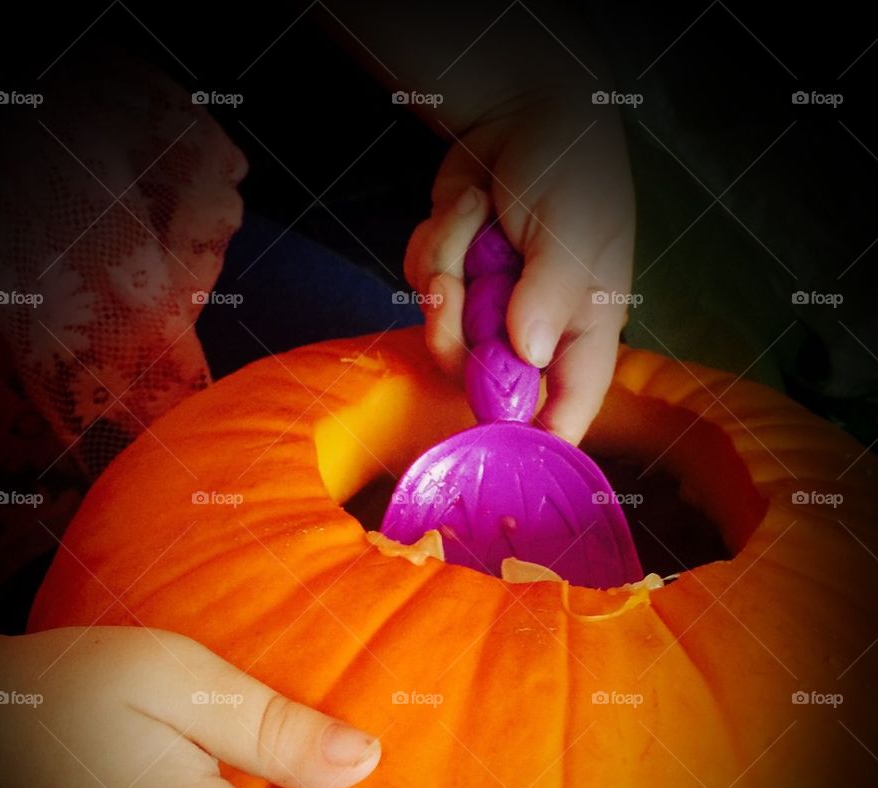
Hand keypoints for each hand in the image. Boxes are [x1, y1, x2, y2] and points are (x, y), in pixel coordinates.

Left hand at [406, 90, 634, 443]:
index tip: (503, 455)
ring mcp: (488, 311)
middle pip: (485, 387)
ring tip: (470, 221)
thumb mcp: (572, 228)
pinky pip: (423, 295)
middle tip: (453, 289)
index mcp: (583, 329)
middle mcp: (534, 333)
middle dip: (459, 339)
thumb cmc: (569, 168)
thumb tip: (527, 353)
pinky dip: (433, 248)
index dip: (539, 442)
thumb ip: (550, 293)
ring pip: (444, 342)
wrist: (520, 112)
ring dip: (444, 277)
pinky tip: (463, 212)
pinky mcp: (453, 287)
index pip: (569, 409)